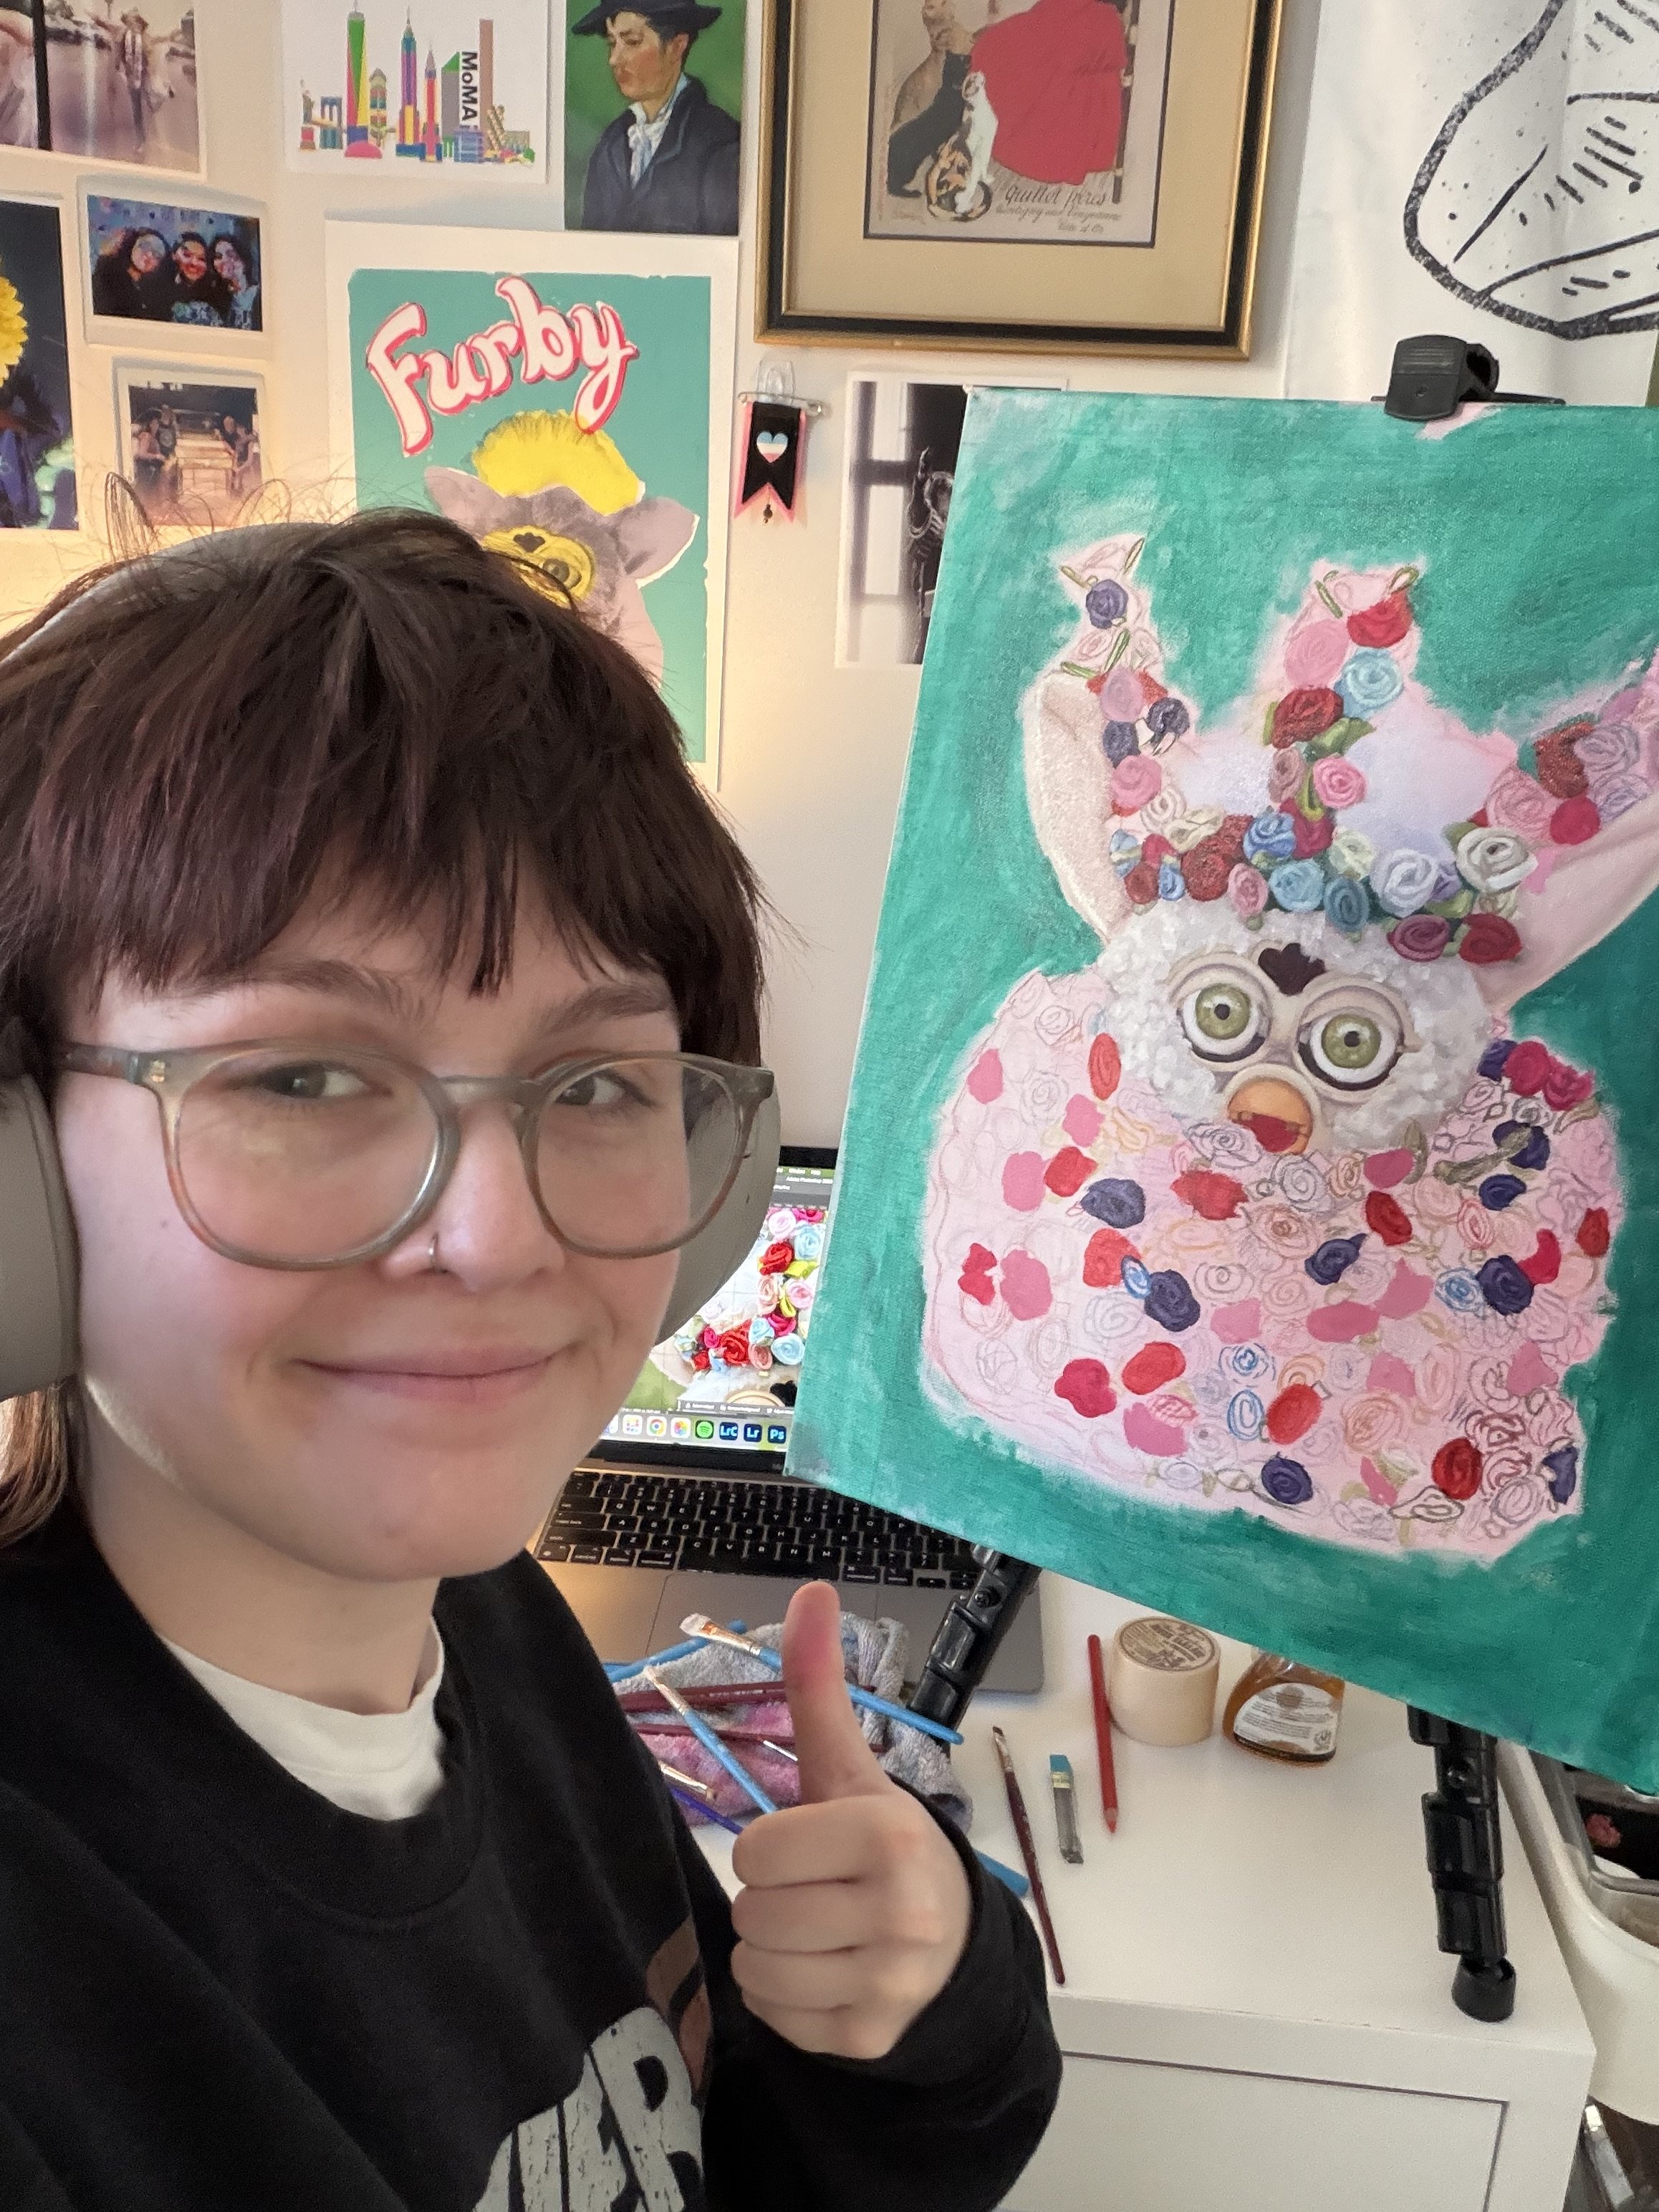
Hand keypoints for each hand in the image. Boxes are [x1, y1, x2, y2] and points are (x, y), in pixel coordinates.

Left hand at [729, 1581, 972, 2060]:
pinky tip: (828, 1972)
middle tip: (818, 1890)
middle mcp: (900, 1911)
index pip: (757, 1851)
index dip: (771, 1847)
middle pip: (753, 1912)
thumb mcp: (849, 1768)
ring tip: (820, 1930)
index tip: (812, 1847)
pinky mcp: (871, 2036)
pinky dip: (786, 1997)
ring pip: (757, 1967)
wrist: (950, 1943)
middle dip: (772, 1898)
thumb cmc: (880, 1846)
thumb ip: (820, 1686)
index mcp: (889, 1833)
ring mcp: (889, 1982)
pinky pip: (774, 2015)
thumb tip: (811, 1590)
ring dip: (772, 1949)